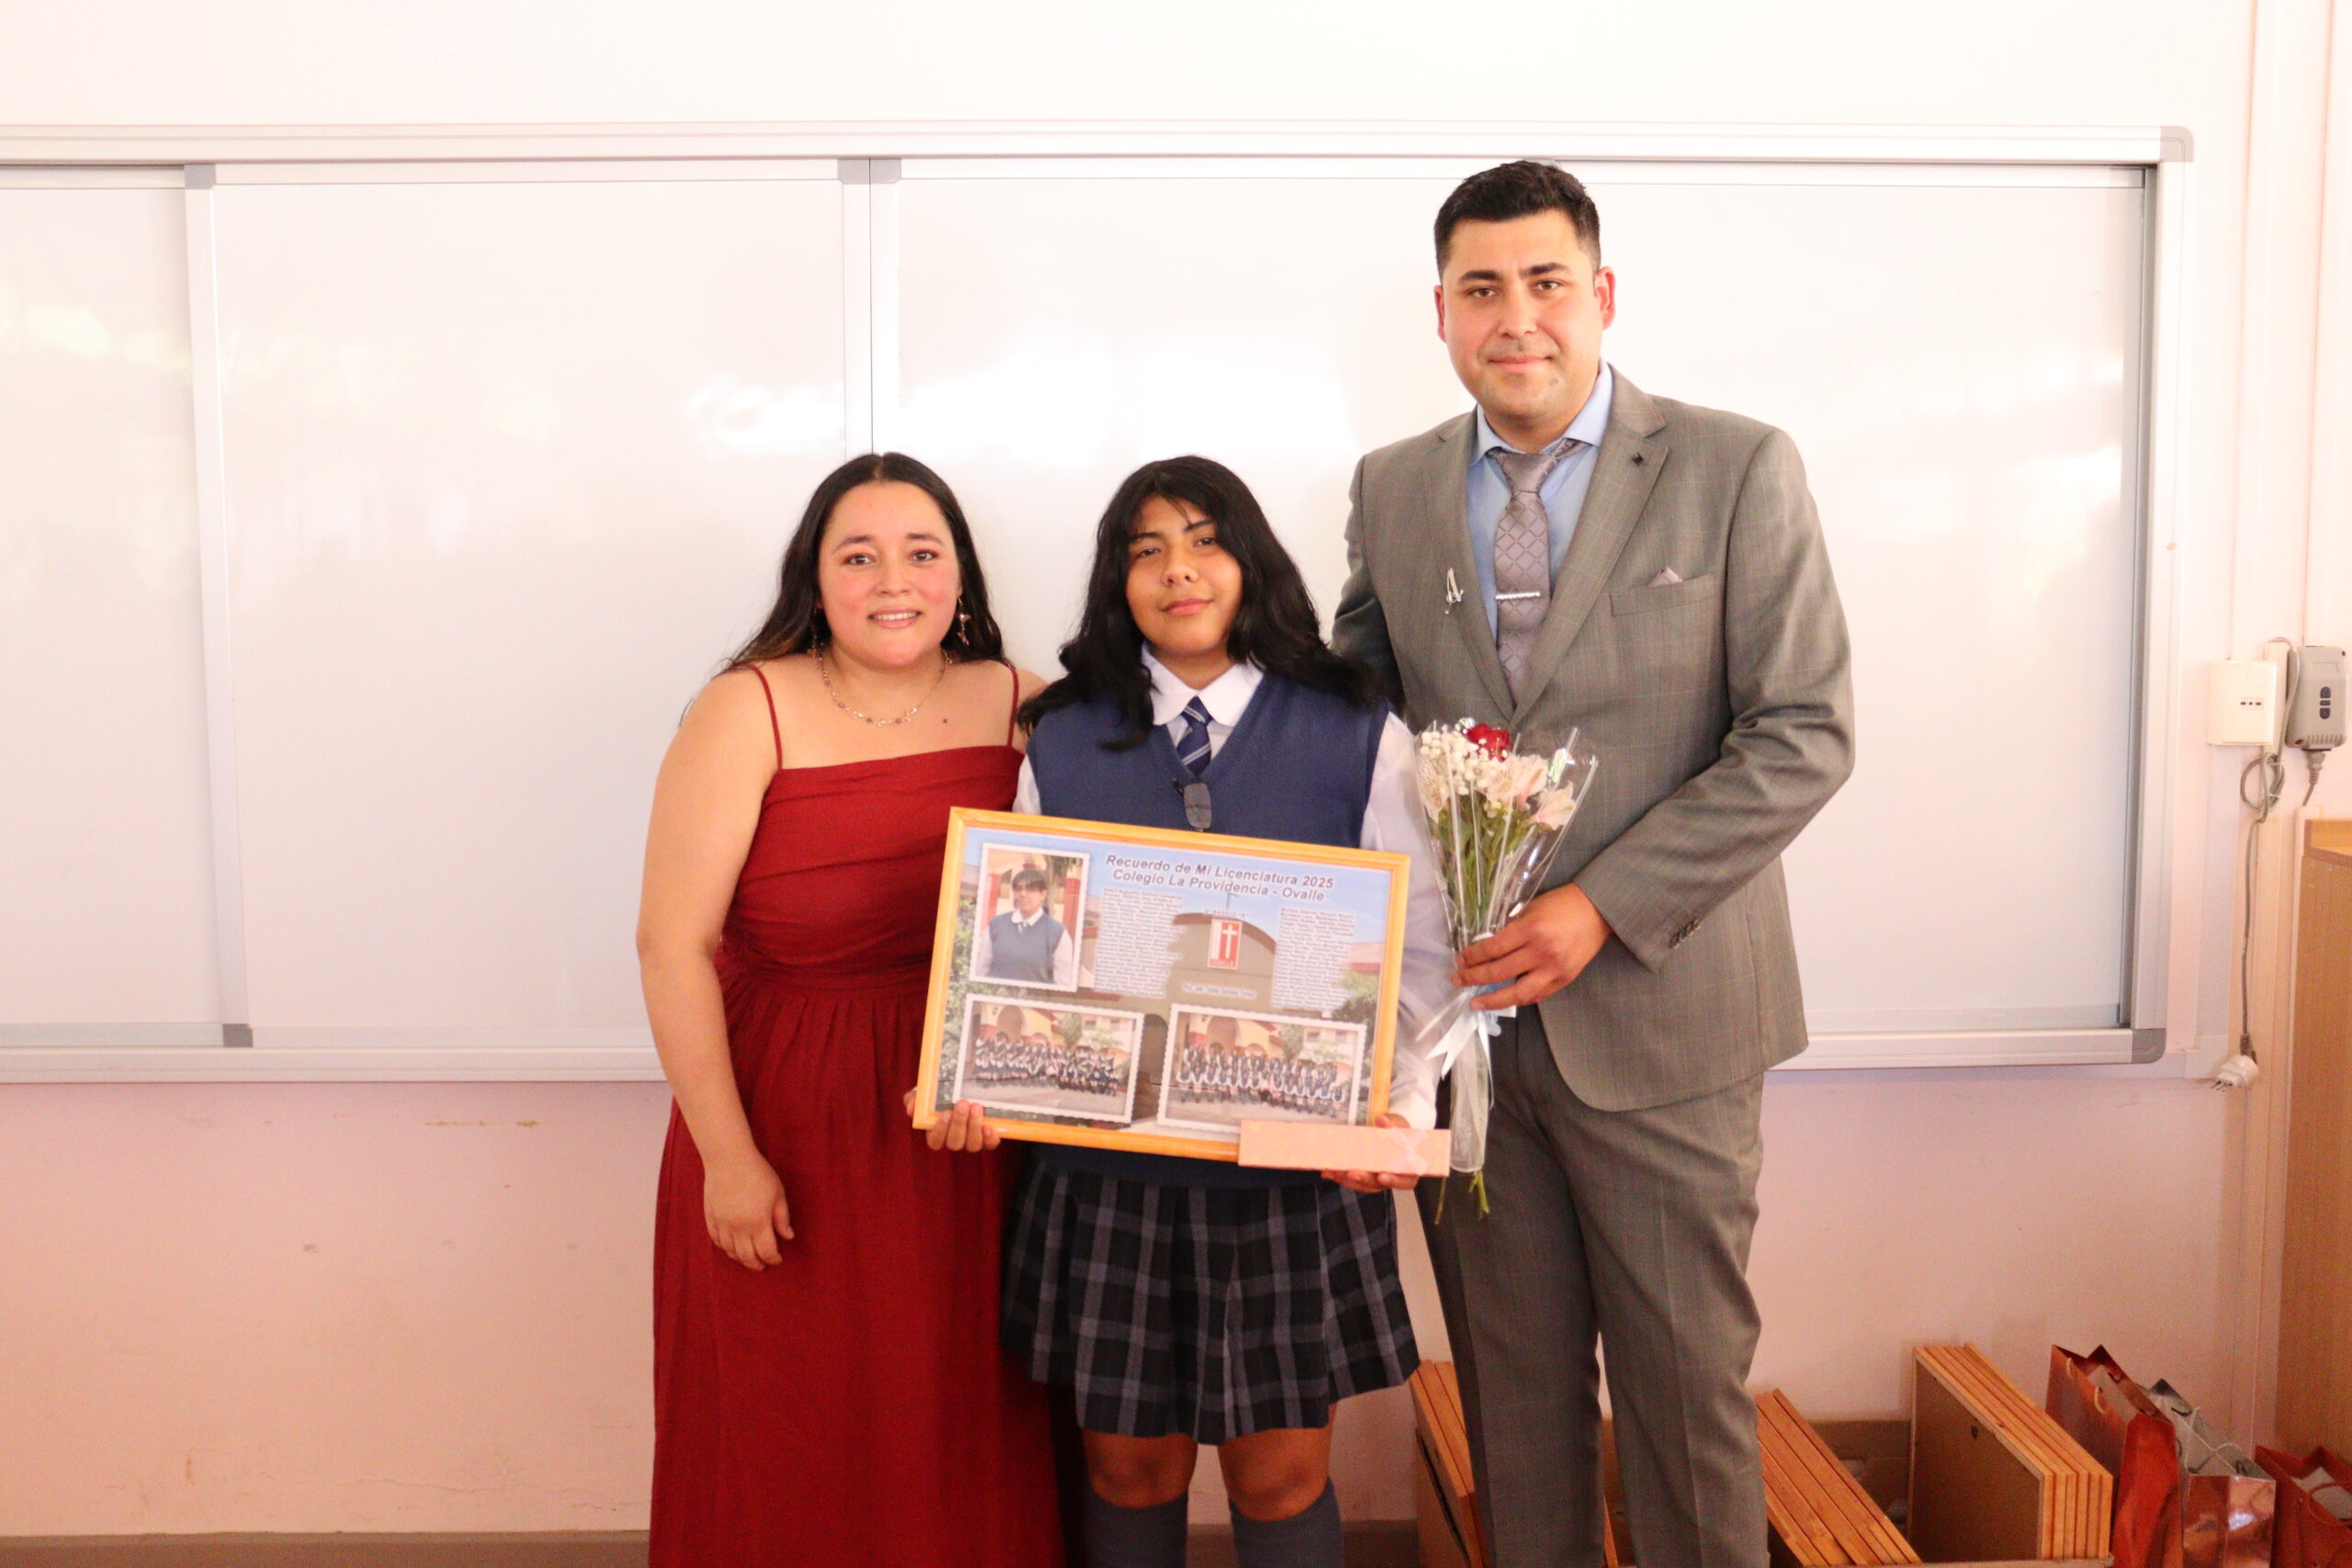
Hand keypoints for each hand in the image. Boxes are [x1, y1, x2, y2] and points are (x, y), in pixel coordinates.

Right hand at [704, 1149, 792, 1270]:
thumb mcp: (778, 1194)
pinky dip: (725, 1248)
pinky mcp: (710, 1218)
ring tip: (749, 1257)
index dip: (773, 1259)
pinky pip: (716, 1241)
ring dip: (740, 1258)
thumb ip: (782, 1218)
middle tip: (763, 1265)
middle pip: (747, 1257)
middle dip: (757, 1264)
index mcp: (758, 1223)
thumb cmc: (758, 1174)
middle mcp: (738, 1228)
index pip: (767, 1251)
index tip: (778, 1259)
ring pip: (730, 1252)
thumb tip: (788, 1237)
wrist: (729, 1159)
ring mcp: (722, 1224)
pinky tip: (732, 1247)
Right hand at [905, 1090, 1002, 1154]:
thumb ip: (913, 1099)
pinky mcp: (987, 1138)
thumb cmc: (938, 1093)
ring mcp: (971, 1140)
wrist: (962, 1087)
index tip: (945, 1113)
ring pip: (972, 1145)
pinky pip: (990, 1145)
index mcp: (937, 1134)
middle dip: (959, 1124)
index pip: (935, 1141)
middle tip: (962, 1104)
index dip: (940, 1131)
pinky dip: (990, 1139)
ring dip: (974, 1127)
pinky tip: (989, 1126)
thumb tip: (911, 1108)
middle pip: (955, 1143)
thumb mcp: (923, 1093)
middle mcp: (954, 1140)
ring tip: (976, 1107)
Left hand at [1324, 1113, 1418, 1193]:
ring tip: (1333, 1171)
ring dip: (1346, 1178)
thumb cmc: (1398, 1132)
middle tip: (1352, 1173)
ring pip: (1361, 1184)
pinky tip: (1328, 1171)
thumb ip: (1393, 1124)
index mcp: (1407, 1169)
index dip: (1394, 1180)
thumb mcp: (1400, 1125)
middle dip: (1363, 1179)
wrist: (1388, 1132)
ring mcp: (1375, 1178)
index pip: (1405, 1181)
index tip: (1382, 1176)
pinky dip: (1338, 1175)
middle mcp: (1390, 1177)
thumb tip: (1383, 1120)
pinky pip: (1350, 1179)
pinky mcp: (1361, 1176)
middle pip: (1378, 1184)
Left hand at [1456, 884, 1612, 1009]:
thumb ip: (1511, 928)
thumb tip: (1489, 947)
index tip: (1460, 959)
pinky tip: (1504, 1000)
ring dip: (1493, 1000)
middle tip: (1458, 980)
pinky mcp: (1564, 979)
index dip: (1473, 957)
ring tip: (1476, 1002)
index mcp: (1531, 930)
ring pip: (1518, 993)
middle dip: (1474, 977)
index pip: (1493, 949)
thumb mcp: (1531, 908)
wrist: (1598, 911)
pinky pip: (1537, 996)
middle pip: (1500, 972)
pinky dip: (1519, 999)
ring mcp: (1553, 969)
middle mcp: (1541, 952)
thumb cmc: (1562, 904)